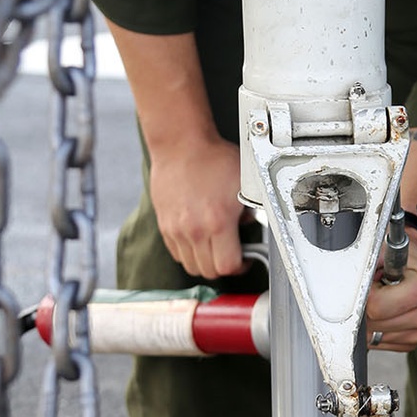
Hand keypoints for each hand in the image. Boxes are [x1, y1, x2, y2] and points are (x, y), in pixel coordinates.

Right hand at [149, 135, 249, 279]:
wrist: (180, 144)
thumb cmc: (213, 158)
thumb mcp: (245, 183)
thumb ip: (250, 210)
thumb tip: (251, 226)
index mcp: (217, 222)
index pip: (228, 266)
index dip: (241, 266)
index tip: (245, 258)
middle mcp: (194, 230)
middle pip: (209, 272)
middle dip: (224, 267)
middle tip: (232, 253)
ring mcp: (176, 229)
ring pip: (191, 266)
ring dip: (206, 262)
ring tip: (215, 247)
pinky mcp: (164, 225)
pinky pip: (177, 253)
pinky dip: (189, 253)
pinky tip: (200, 238)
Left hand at [365, 235, 416, 352]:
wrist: (410, 260)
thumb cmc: (396, 253)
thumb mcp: (380, 249)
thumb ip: (364, 267)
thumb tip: (346, 288)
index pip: (378, 306)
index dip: (364, 294)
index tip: (370, 281)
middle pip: (375, 324)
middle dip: (365, 307)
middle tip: (375, 288)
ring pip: (373, 336)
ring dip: (368, 318)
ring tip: (380, 298)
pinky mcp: (411, 342)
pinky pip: (378, 343)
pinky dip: (373, 329)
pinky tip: (381, 312)